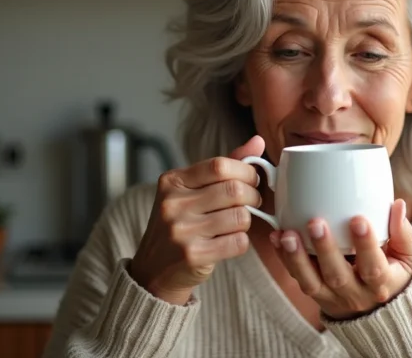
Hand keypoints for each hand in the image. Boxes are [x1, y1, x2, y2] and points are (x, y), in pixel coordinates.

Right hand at [129, 136, 264, 304]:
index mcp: (172, 181)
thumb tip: (258, 141)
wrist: (154, 270)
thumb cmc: (180, 223)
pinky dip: (241, 241)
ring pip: (240, 217)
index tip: (251, 180)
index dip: (245, 171)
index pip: (220, 165)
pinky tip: (229, 241)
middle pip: (234, 190)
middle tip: (251, 202)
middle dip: (253, 196)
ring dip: (247, 220)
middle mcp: (173, 204)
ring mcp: (181, 231)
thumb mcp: (192, 190)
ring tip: (237, 222)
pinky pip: (238, 242)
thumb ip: (224, 166)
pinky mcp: (193, 256)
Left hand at [270, 199, 411, 318]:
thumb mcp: (408, 258)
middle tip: (315, 222)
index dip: (366, 245)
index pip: (374, 268)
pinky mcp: (315, 294)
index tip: (358, 219)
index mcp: (382, 285)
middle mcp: (356, 295)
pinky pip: (298, 278)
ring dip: (297, 258)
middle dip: (325, 249)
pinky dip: (285, 258)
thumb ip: (403, 233)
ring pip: (311, 282)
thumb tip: (397, 205)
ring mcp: (332, 297)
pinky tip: (277, 237)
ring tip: (287, 235)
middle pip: (338, 276)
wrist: (380, 314)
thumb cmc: (395, 275)